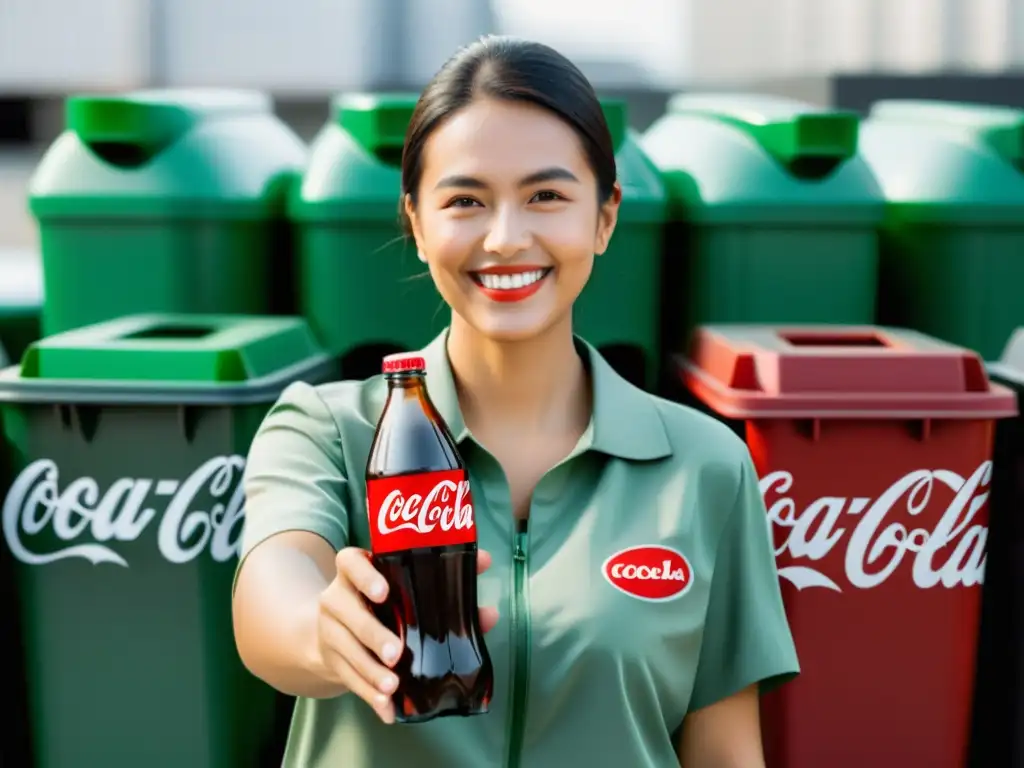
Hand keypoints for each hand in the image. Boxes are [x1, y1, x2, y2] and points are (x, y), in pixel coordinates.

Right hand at [313, 546, 498, 723]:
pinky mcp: (331, 660)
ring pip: (347, 650)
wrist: (332, 630)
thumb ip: (444, 584)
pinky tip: (387, 708)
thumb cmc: (381, 603)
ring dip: (371, 671)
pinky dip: (369, 695)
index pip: (350, 562)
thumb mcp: (401, 588)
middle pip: (348, 611)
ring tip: (393, 686)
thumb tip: (485, 580)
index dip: (365, 576)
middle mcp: (337, 597)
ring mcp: (330, 629)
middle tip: (396, 653)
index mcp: (355, 572)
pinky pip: (349, 678)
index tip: (384, 592)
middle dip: (373, 634)